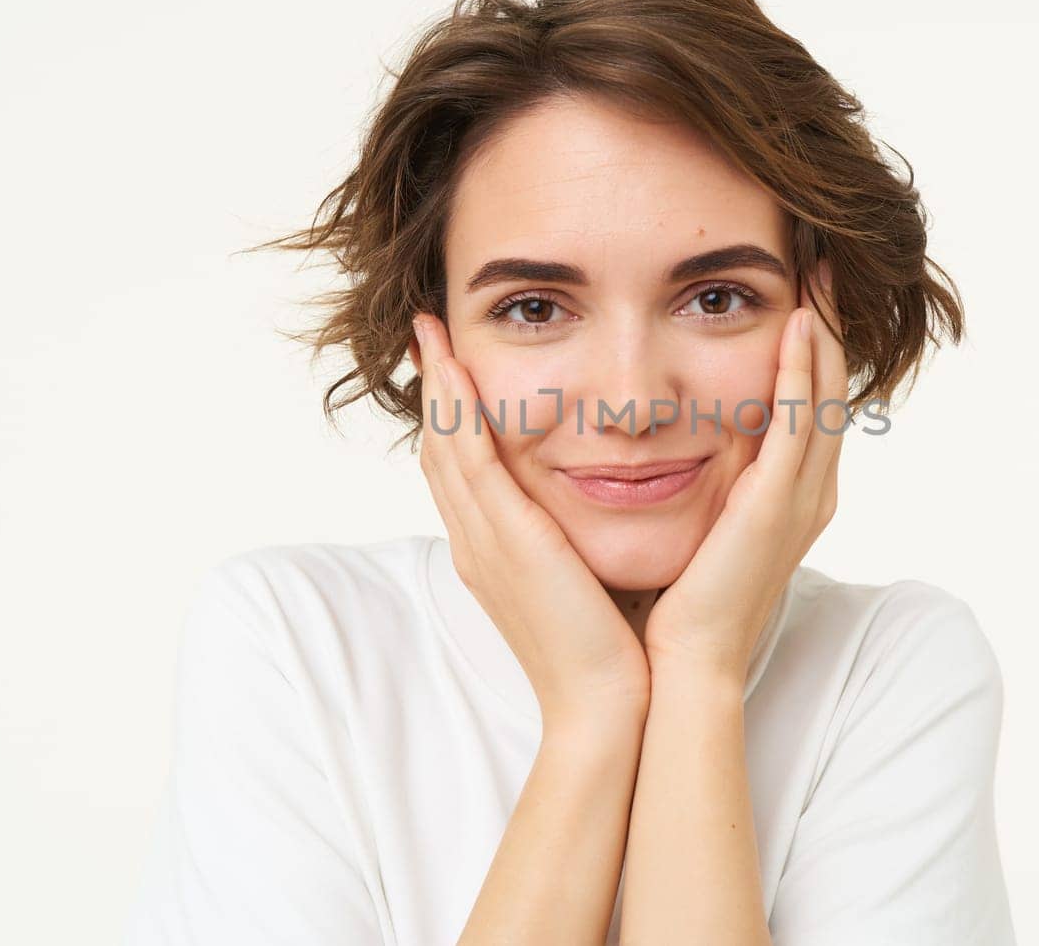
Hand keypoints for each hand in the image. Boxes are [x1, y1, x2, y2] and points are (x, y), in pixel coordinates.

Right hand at [410, 313, 651, 728]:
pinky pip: (471, 461)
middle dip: (433, 390)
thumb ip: (580, 541)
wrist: (607, 705)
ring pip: (447, 446)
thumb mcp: (586, 580)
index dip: (453, 416)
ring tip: (432, 333)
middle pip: (441, 450)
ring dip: (438, 385)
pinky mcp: (505, 540)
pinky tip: (456, 369)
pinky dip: (458, 411)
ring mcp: (484, 541)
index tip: (454, 367)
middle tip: (427, 334)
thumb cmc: (611, 650)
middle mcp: (477, 543)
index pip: (462, 471)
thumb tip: (605, 507)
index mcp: (494, 553)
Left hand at [643, 260, 847, 684]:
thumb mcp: (694, 526)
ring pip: (824, 397)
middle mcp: (806, 494)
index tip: (795, 291)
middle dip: (825, 324)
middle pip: (828, 390)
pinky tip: (796, 325)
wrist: (677, 668)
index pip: (807, 405)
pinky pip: (800, 424)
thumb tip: (658, 442)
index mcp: (786, 498)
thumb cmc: (675, 606)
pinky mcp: (778, 507)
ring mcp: (799, 500)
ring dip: (821, 332)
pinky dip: (802, 372)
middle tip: (821, 261)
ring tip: (817, 274)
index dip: (807, 347)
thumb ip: (695, 481)